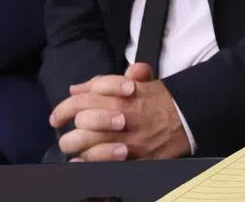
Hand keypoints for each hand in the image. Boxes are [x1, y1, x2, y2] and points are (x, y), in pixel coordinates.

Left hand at [52, 63, 189, 160]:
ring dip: (76, 147)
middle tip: (65, 133)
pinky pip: (106, 164)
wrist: (188, 116)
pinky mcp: (137, 158)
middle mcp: (122, 118)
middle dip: (69, 130)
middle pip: (82, 124)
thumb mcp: (134, 81)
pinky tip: (81, 161)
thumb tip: (76, 88)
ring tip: (72, 147)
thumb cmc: (159, 98)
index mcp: (119, 97)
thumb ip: (103, 83)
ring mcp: (129, 141)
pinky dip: (89, 163)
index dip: (63, 109)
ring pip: (90, 146)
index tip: (56, 117)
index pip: (81, 101)